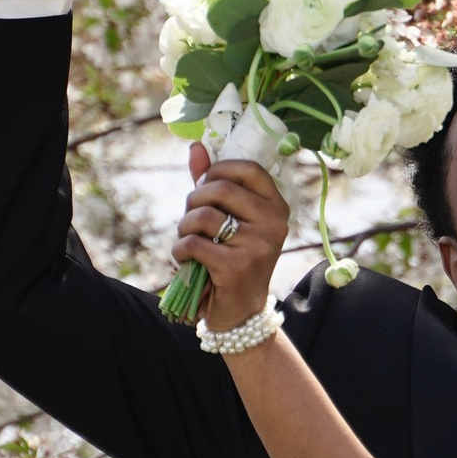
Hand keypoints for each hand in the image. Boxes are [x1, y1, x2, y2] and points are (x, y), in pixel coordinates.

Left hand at [173, 152, 291, 325]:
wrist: (240, 311)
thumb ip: (213, 182)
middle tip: (190, 219)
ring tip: (187, 241)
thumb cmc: (231, 257)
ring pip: (203, 216)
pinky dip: (179, 250)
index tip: (205, 188)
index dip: (218, 171)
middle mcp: (274, 223)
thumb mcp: (227, 218)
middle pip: (219, 189)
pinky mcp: (238, 267)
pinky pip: (193, 243)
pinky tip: (184, 260)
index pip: (247, 168)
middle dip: (193, 201)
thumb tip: (195, 146)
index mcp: (276, 206)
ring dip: (183, 227)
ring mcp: (259, 245)